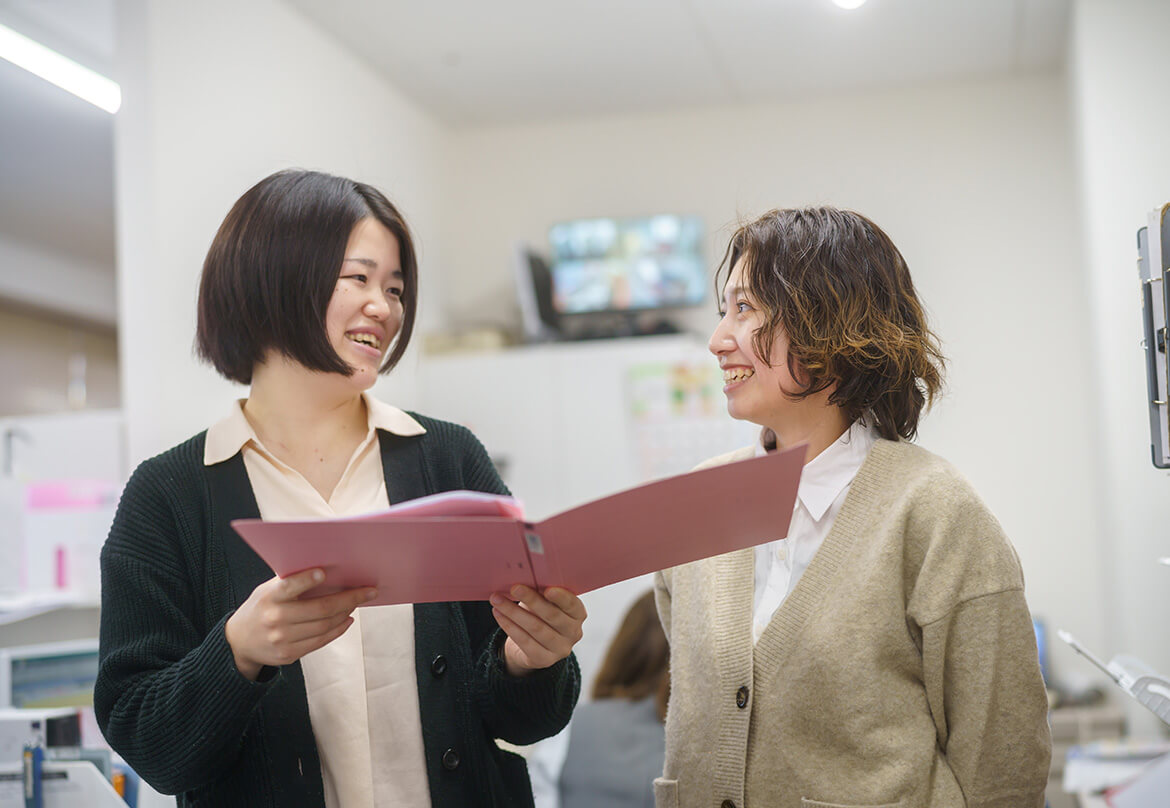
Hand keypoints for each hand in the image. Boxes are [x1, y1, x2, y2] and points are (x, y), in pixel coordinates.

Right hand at [224, 569, 375, 679]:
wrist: (239, 641)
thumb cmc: (260, 607)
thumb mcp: (267, 590)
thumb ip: (291, 583)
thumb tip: (329, 572)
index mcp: (269, 598)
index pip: (289, 586)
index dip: (306, 580)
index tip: (324, 572)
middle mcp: (275, 619)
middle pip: (320, 609)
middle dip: (349, 599)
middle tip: (368, 591)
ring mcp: (282, 639)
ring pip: (324, 626)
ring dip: (346, 613)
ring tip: (359, 602)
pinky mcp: (289, 654)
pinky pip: (320, 641)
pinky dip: (338, 629)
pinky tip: (347, 619)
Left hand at [489, 585, 585, 676]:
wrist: (533, 644)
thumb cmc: (540, 614)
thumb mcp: (545, 601)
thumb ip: (542, 592)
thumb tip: (524, 578)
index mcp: (578, 614)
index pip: (572, 605)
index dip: (561, 597)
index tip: (547, 589)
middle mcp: (574, 633)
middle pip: (552, 615)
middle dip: (531, 600)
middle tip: (514, 588)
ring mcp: (560, 649)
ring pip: (536, 628)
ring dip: (514, 612)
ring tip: (497, 600)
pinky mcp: (544, 660)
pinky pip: (525, 642)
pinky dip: (510, 626)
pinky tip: (499, 614)